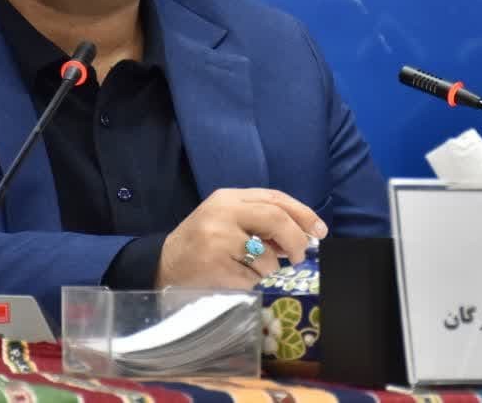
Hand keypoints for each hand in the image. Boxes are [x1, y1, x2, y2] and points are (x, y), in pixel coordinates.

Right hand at [155, 188, 328, 288]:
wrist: (162, 265)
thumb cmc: (202, 243)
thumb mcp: (228, 221)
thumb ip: (261, 222)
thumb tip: (303, 236)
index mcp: (228, 198)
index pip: (275, 198)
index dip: (303, 214)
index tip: (320, 231)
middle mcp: (223, 213)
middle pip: (276, 219)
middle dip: (296, 240)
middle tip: (301, 256)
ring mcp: (218, 240)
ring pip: (267, 256)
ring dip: (270, 269)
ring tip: (253, 271)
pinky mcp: (215, 266)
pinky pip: (252, 279)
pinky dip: (253, 283)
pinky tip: (238, 279)